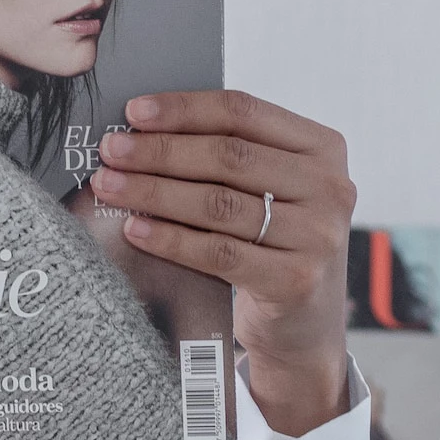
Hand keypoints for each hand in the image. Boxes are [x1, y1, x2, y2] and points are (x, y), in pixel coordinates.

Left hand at [89, 89, 354, 435]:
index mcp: (323, 148)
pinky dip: (170, 239)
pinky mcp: (294, 280)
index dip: (184, 109)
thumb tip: (144, 129)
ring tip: (110, 186)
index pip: (244, 113)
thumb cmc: (274, 249)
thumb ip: (231, 159)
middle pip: (228, 156)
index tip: (134, 112)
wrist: (304, 330)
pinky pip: (217, 252)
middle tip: (110, 152)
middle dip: (160, 151)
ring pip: (218, 203)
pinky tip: (134, 229)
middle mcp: (330, 187)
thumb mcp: (271, 193)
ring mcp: (317, 235)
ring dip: (154, 192)